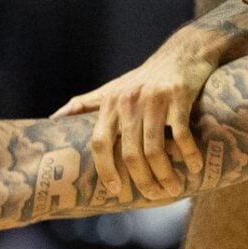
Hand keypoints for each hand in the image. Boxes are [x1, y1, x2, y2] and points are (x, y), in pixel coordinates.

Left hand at [54, 36, 223, 198]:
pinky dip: (189, 154)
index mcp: (110, 103)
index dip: (106, 170)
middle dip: (143, 180)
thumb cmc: (145, 77)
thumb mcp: (112, 87)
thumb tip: (52, 120)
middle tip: (156, 196)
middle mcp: (129, 101)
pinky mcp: (178, 96)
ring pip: (155, 148)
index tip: (116, 191)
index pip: (101, 144)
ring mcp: (154, 98)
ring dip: (166, 174)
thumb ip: (85, 104)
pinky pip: (182, 134)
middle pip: (131, 153)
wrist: (183, 52)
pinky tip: (195, 167)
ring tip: (174, 189)